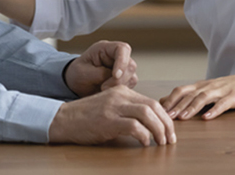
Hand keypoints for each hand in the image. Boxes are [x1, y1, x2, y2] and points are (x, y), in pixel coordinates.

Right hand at [49, 86, 175, 145]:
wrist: (63, 119)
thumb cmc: (86, 117)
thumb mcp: (110, 107)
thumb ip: (127, 110)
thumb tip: (150, 125)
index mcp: (122, 91)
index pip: (152, 101)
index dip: (165, 117)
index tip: (169, 131)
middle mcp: (120, 95)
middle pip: (154, 106)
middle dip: (166, 124)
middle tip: (170, 139)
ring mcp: (114, 106)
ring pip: (147, 114)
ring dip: (159, 130)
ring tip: (161, 142)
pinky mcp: (108, 120)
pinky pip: (133, 126)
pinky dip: (143, 135)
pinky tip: (144, 143)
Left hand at [64, 41, 137, 96]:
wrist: (75, 84)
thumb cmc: (77, 74)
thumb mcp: (83, 72)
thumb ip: (100, 73)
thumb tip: (115, 77)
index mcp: (105, 48)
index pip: (122, 49)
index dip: (122, 61)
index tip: (115, 75)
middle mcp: (116, 57)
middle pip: (130, 64)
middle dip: (119, 79)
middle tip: (104, 88)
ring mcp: (122, 68)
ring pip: (131, 76)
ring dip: (119, 86)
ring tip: (102, 90)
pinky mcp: (124, 80)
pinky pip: (129, 86)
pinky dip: (120, 91)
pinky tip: (108, 93)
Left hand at [160, 73, 234, 120]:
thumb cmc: (229, 89)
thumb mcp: (209, 90)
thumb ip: (192, 96)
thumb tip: (171, 103)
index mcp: (201, 85)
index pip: (181, 90)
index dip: (169, 99)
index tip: (158, 110)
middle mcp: (208, 86)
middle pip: (189, 94)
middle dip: (176, 105)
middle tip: (165, 116)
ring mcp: (221, 91)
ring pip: (203, 98)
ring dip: (191, 108)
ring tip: (182, 118)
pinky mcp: (233, 97)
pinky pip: (222, 104)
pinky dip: (214, 111)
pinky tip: (207, 118)